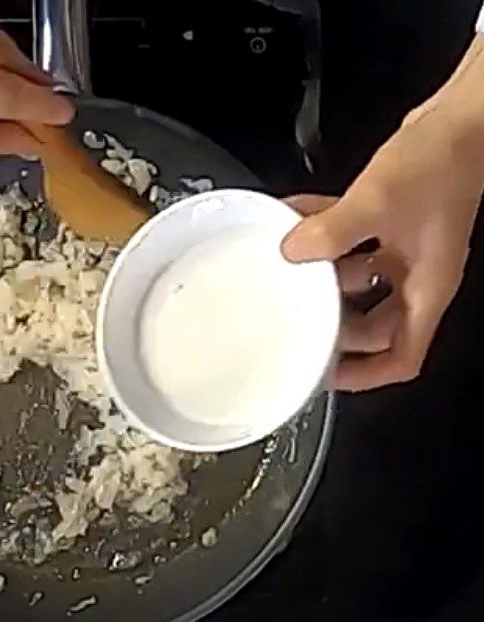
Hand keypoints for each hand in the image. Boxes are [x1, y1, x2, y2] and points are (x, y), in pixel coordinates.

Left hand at [282, 99, 483, 391]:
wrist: (463, 115)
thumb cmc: (440, 161)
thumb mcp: (377, 202)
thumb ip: (331, 231)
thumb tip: (292, 251)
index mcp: (426, 289)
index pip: (403, 356)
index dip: (367, 376)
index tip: (328, 377)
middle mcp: (418, 276)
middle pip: (375, 327)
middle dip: (337, 329)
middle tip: (298, 325)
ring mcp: (406, 250)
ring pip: (359, 286)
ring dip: (323, 279)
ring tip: (286, 273)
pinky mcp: (393, 224)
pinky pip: (353, 244)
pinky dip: (326, 237)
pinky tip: (294, 219)